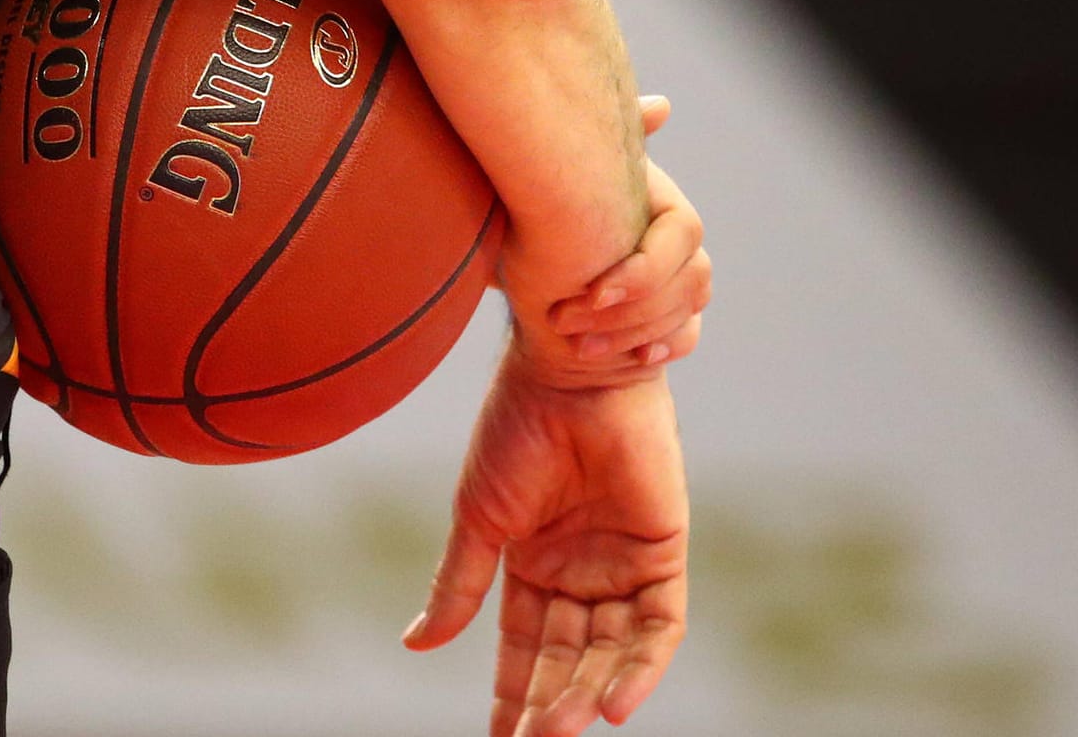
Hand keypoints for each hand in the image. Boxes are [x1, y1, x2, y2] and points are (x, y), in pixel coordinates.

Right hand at [403, 346, 687, 734]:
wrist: (568, 375)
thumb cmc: (515, 432)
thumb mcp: (479, 519)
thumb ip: (458, 584)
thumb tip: (414, 644)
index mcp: (531, 562)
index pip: (523, 647)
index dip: (510, 692)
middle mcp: (579, 571)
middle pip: (566, 658)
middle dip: (546, 703)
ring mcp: (622, 564)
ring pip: (609, 651)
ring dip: (586, 693)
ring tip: (557, 729)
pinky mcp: (663, 553)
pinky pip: (659, 628)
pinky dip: (640, 668)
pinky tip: (612, 706)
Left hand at [548, 97, 709, 371]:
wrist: (519, 271)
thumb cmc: (528, 218)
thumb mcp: (542, 183)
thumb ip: (588, 139)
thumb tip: (662, 106)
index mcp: (654, 199)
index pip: (683, 233)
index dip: (643, 269)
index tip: (592, 291)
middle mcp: (674, 237)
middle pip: (690, 279)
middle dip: (630, 309)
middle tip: (567, 320)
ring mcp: (678, 277)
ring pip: (687, 310)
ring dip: (634, 332)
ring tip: (576, 345)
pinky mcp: (670, 317)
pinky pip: (687, 336)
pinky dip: (662, 348)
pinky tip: (633, 360)